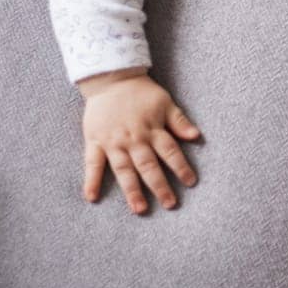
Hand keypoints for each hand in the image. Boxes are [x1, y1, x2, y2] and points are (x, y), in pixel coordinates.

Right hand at [78, 69, 200, 213]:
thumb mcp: (165, 102)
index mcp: (152, 129)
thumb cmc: (141, 92)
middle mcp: (134, 139)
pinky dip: (91, 180)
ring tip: (139, 209)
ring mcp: (113, 142)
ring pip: (124, 170)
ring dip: (131, 190)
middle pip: (148, 166)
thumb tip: (196, 136)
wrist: (111, 79)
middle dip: (160, 186)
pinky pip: (92, 163)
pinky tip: (91, 197)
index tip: (190, 182)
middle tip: (170, 204)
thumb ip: (179, 121)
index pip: (170, 152)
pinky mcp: (95, 142)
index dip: (181, 167)